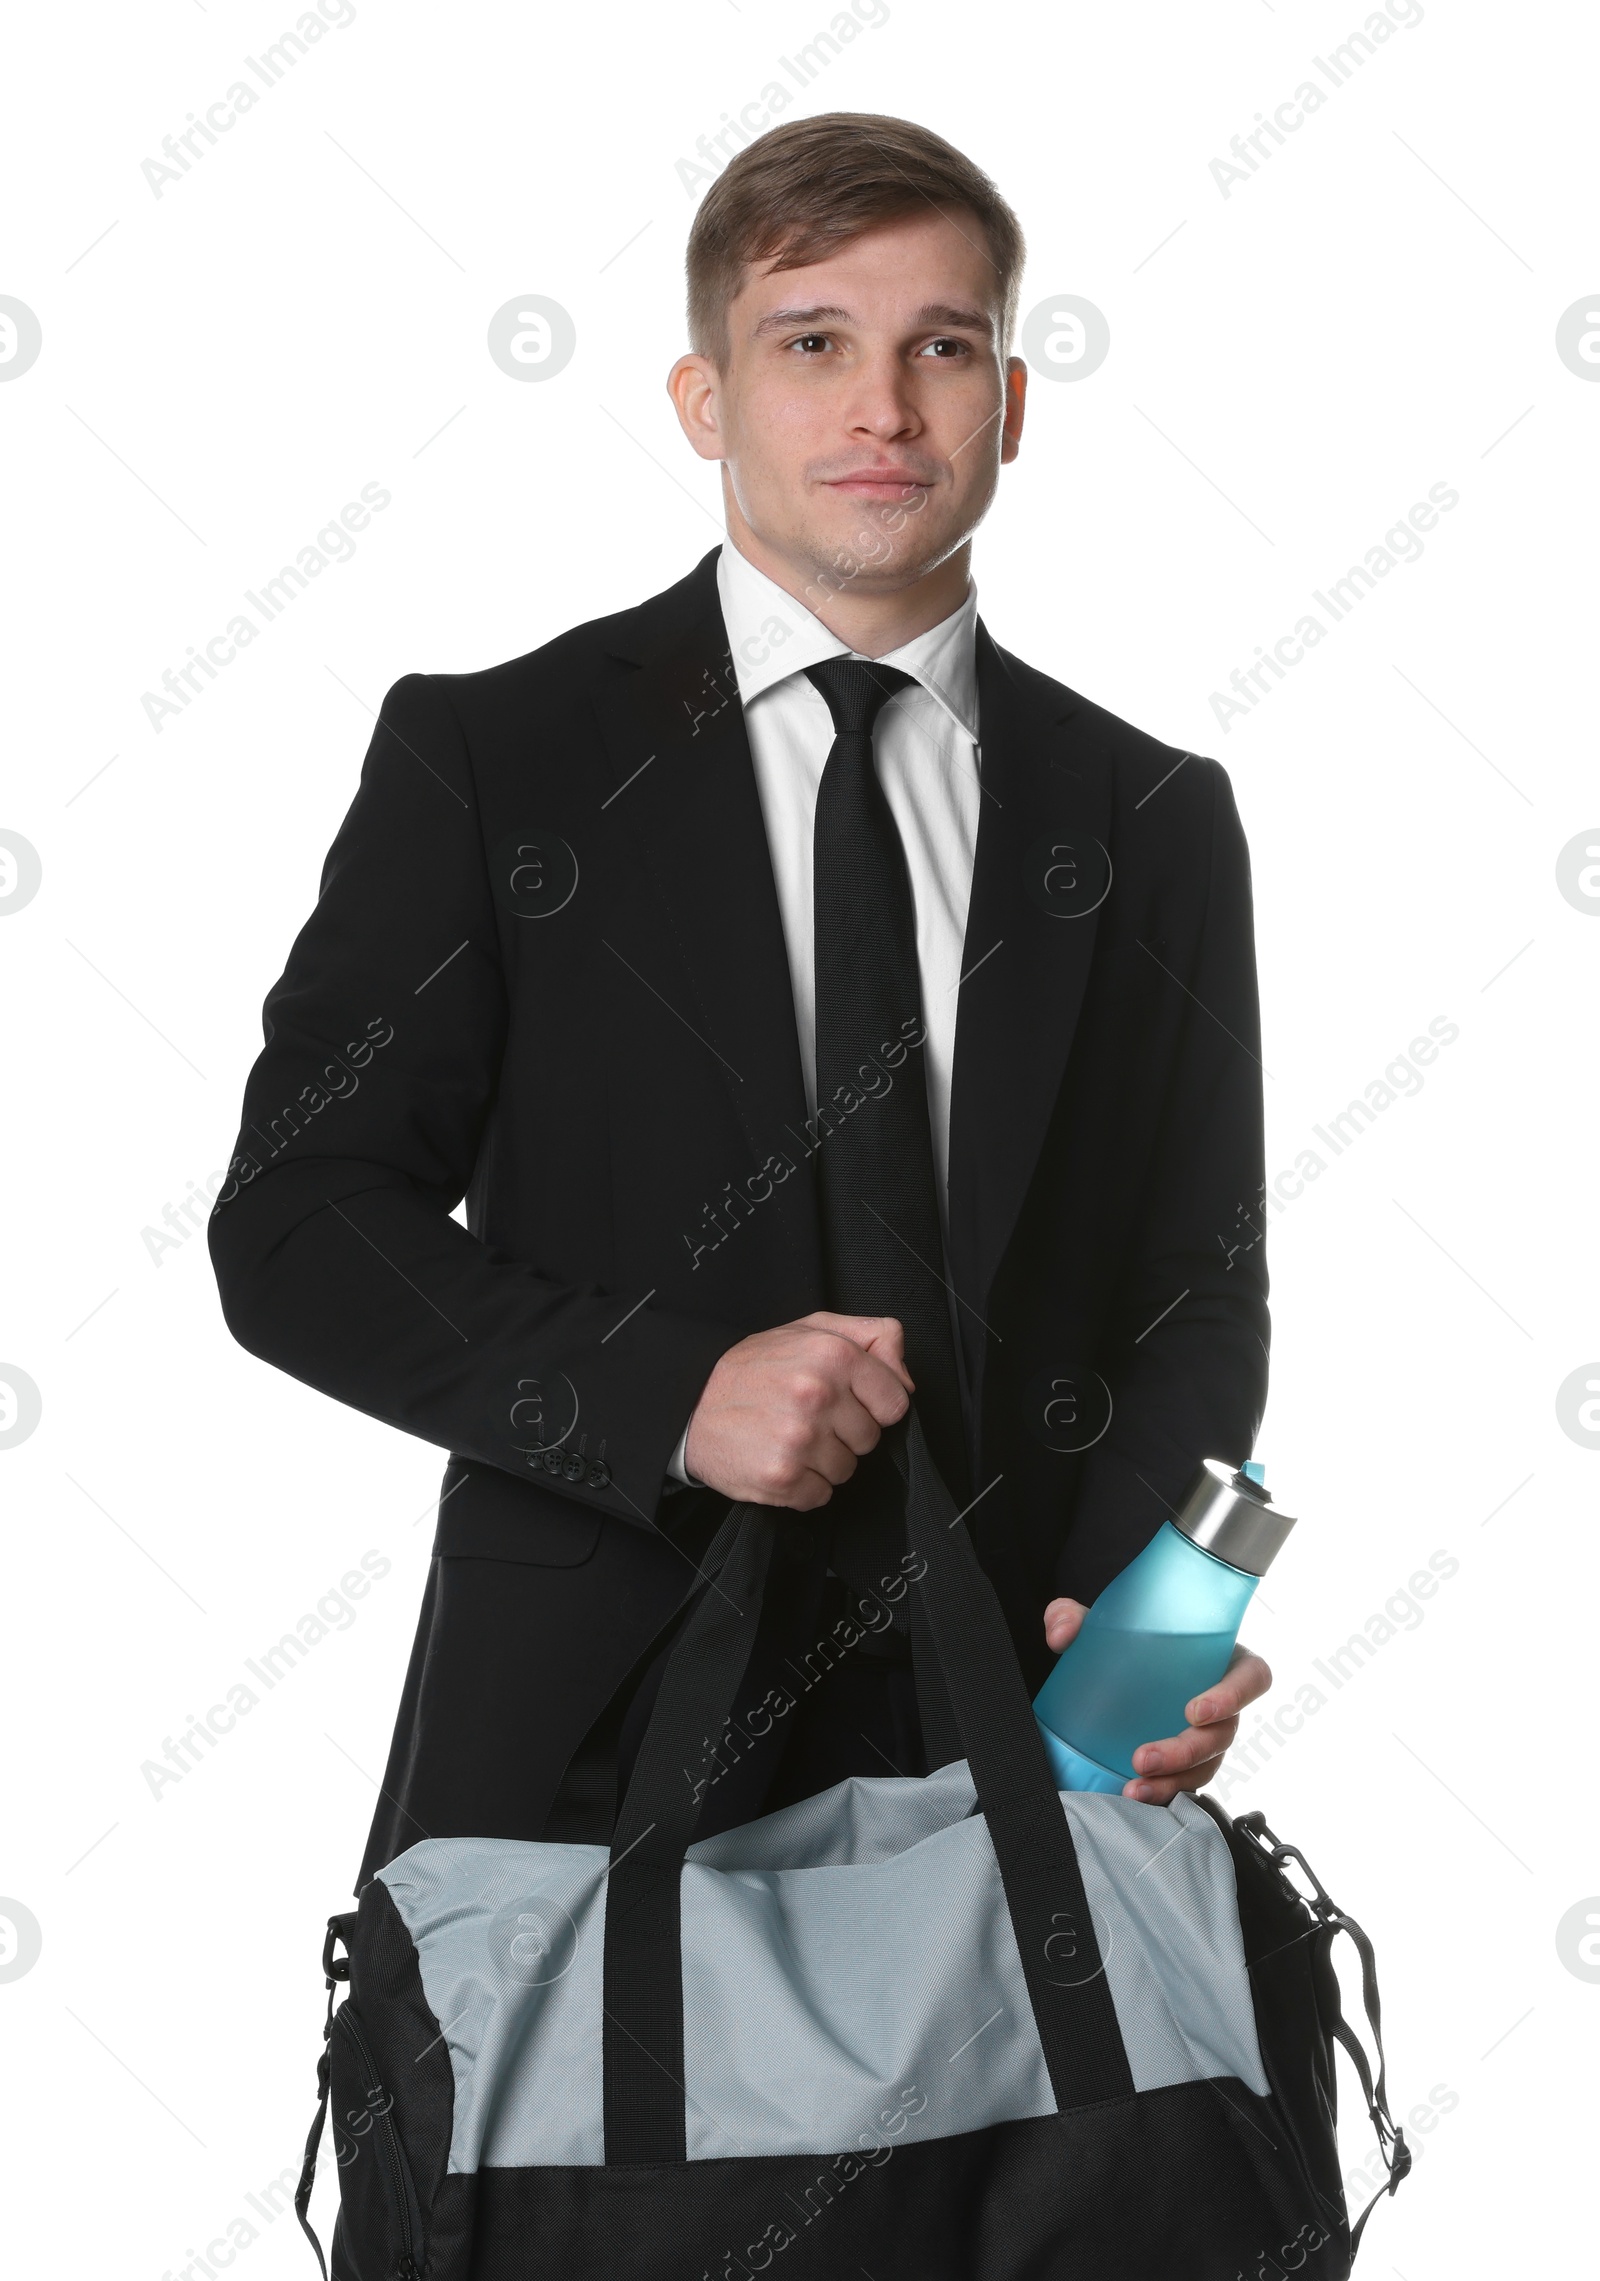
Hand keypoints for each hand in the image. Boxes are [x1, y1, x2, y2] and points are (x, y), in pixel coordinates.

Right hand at [683, 1312, 913, 1508]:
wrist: (690, 1403)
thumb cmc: (754, 1367)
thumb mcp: (812, 1329)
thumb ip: (871, 1338)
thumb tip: (906, 1377)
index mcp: (833, 1354)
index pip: (896, 1401)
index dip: (874, 1405)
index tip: (848, 1402)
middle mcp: (819, 1395)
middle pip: (871, 1439)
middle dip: (845, 1433)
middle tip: (808, 1417)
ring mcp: (800, 1439)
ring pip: (848, 1470)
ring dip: (824, 1461)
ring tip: (790, 1437)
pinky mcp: (782, 1478)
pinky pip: (821, 1496)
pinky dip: (804, 1486)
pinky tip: (780, 1459)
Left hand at [1041, 1598, 1271, 1805]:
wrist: (1113, 1665)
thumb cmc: (1129, 1637)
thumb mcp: (1103, 1621)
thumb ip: (1073, 1616)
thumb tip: (1060, 1633)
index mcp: (1222, 1658)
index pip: (1253, 1677)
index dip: (1235, 1696)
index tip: (1195, 1711)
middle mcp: (1223, 1701)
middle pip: (1224, 1733)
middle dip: (1185, 1752)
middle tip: (1142, 1758)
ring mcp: (1208, 1735)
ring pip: (1207, 1765)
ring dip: (1174, 1780)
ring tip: (1134, 1787)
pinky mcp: (1188, 1760)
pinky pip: (1188, 1782)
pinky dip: (1165, 1792)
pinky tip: (1136, 1795)